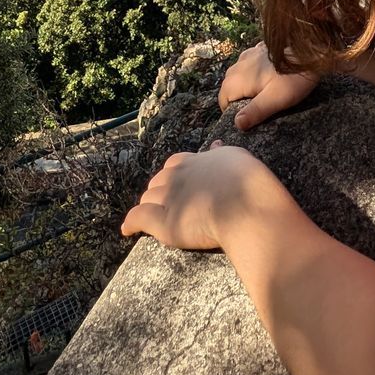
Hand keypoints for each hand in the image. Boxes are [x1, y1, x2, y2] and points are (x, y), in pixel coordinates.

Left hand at [120, 145, 285, 250]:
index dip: (173, 177)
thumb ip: (220, 153)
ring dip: (148, 207)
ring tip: (151, 219)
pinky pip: (138, 218)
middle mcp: (176, 176)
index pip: (173, 165)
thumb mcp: (235, 157)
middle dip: (160, 192)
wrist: (247, 206)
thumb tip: (214, 144)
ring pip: (147, 199)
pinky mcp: (162, 221)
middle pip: (157, 182)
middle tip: (169, 206)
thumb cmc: (247, 182)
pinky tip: (127, 231)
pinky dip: (131, 224)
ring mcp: (167, 197)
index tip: (180, 187)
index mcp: (192, 161)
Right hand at [220, 41, 318, 129]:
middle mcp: (239, 64)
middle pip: (230, 87)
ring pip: (239, 75)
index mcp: (238, 78)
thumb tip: (237, 124)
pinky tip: (270, 77)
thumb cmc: (294, 77)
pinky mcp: (260, 50)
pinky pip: (250, 65)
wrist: (310, 49)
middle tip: (261, 106)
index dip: (232, 112)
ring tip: (266, 93)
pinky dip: (255, 73)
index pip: (223, 99)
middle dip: (240, 99)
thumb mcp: (276, 99)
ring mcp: (249, 55)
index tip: (249, 117)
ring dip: (247, 86)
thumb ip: (255, 111)